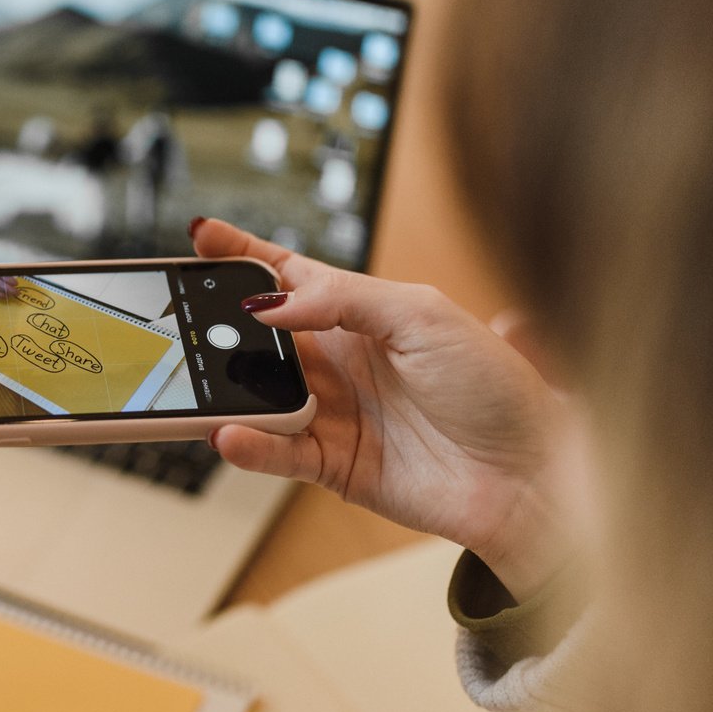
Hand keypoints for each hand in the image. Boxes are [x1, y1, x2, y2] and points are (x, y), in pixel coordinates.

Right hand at [192, 218, 568, 599]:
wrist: (535, 476)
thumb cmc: (498, 388)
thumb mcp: (423, 315)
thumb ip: (343, 299)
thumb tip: (270, 303)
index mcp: (364, 314)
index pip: (290, 276)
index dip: (244, 255)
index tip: (200, 235)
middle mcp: (343, 362)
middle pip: (260, 336)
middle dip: (216, 324)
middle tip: (177, 317)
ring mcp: (335, 414)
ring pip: (257, 395)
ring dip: (223, 388)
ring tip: (193, 378)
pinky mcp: (334, 466)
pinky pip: (277, 453)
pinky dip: (249, 445)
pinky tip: (230, 433)